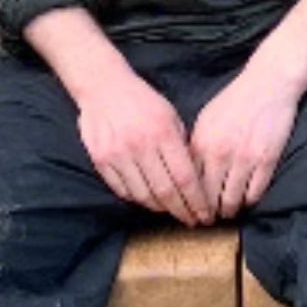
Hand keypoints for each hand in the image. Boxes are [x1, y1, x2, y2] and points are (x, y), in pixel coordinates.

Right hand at [75, 69, 211, 225]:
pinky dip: (138, 199)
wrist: (103, 86)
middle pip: (165, 191)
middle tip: (192, 221)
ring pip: (143, 195)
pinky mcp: (101, 160)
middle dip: (182, 211)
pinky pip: (122, 190)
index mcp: (162, 133)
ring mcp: (118, 154)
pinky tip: (148, 200)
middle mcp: (140, 145)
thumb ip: (181, 145)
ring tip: (171, 211)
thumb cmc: (142, 100)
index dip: (197, 201)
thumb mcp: (170, 115)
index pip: (185, 177)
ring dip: (160, 208)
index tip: (205, 214)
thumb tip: (195, 179)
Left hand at [186, 69, 303, 221]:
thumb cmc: (234, 101)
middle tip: (208, 220)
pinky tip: (245, 200)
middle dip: (208, 213)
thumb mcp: (206, 120)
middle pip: (209, 198)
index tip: (190, 212)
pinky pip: (254, 193)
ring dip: (229, 211)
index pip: (189, 185)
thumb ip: (195, 147)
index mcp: (201, 143)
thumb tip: (186, 174)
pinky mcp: (266, 161)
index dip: (189, 203)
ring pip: (232, 201)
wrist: (267, 85)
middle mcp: (220, 154)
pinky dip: (248, 202)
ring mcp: (244, 159)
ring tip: (227, 212)